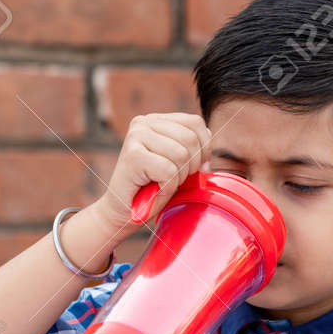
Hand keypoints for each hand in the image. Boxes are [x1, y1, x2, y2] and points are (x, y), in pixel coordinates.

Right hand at [91, 112, 211, 239]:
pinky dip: (167, 188)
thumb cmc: (152, 190)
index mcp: (156, 120)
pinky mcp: (133, 155)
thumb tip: (210, 135)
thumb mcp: (177, 163)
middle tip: (174, 180)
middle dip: (191, 167)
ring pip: (181, 155)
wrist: (122, 213)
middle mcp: (143, 123)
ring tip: (161, 185)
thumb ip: (191, 146)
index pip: (195, 123)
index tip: (195, 169)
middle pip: (191, 139)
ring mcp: (136, 137)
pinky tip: (154, 191)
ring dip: (177, 179)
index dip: (204, 148)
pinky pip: (169, 171)